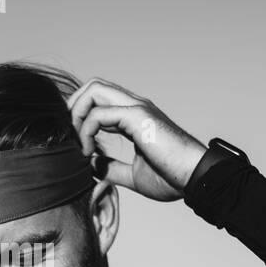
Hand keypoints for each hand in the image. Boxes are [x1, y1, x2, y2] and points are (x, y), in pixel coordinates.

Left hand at [66, 77, 208, 201]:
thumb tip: (90, 166)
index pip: (100, 100)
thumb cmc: (173, 178)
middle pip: (93, 87)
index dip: (81, 117)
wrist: (196, 180)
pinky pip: (99, 113)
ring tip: (78, 143)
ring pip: (94, 90)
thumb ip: (111, 168)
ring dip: (77, 114)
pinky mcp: (138, 116)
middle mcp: (136, 106)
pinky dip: (86, 130)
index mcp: (135, 117)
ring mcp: (138, 108)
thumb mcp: (133, 176)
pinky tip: (87, 151)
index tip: (76, 144)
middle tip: (69, 136)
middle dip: (73, 107)